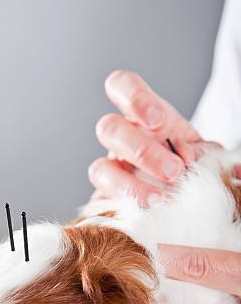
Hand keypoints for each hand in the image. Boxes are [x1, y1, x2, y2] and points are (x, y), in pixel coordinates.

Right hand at [88, 70, 221, 206]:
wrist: (183, 199)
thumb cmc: (191, 168)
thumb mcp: (204, 154)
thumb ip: (201, 154)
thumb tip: (190, 163)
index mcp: (143, 115)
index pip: (122, 87)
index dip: (133, 99)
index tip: (157, 122)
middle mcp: (120, 139)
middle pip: (109, 129)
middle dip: (141, 150)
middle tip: (173, 171)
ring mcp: (109, 171)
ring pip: (100, 169)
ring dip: (130, 185)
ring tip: (162, 199)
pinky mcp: (104, 202)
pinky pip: (99, 206)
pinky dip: (121, 211)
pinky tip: (144, 217)